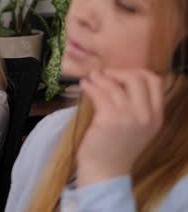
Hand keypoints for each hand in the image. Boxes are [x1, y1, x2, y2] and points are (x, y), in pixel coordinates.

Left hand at [76, 69, 163, 186]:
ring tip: (90, 78)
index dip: (137, 72)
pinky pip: (99, 93)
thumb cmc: (117, 147)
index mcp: (157, 116)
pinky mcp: (109, 120)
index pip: (156, 81)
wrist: (106, 171)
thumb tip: (118, 78)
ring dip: (99, 78)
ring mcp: (129, 117)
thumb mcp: (137, 127)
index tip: (121, 75)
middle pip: (138, 78)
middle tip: (104, 75)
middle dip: (118, 72)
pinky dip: (90, 86)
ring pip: (115, 85)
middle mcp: (147, 115)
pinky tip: (85, 85)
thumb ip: (136, 105)